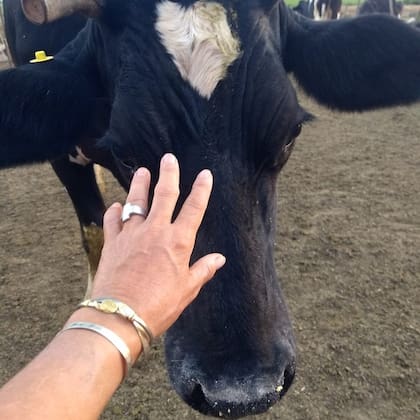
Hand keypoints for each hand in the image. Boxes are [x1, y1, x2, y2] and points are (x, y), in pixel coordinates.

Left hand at [91, 154, 225, 336]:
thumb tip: (219, 259)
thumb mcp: (187, 289)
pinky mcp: (112, 242)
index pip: (194, 208)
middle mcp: (155, 231)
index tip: (205, 174)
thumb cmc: (159, 305)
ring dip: (139, 185)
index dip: (201, 189)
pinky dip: (115, 212)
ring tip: (142, 171)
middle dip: (169, 174)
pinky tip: (116, 206)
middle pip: (164, 195)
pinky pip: (112, 220)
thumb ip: (203, 269)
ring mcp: (132, 234)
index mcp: (178, 241)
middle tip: (169, 158)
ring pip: (136, 201)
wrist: (120, 316)